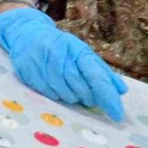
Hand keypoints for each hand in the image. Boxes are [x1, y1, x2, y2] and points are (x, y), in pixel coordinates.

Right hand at [0, 7, 126, 120]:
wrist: (26, 33)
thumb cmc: (60, 47)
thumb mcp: (82, 53)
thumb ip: (101, 71)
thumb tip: (121, 90)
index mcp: (76, 49)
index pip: (96, 76)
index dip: (107, 96)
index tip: (117, 115)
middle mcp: (58, 54)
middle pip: (81, 89)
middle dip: (88, 97)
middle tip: (87, 96)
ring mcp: (41, 63)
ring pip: (64, 94)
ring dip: (71, 97)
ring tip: (70, 89)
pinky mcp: (28, 71)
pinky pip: (48, 93)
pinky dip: (56, 95)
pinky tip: (56, 87)